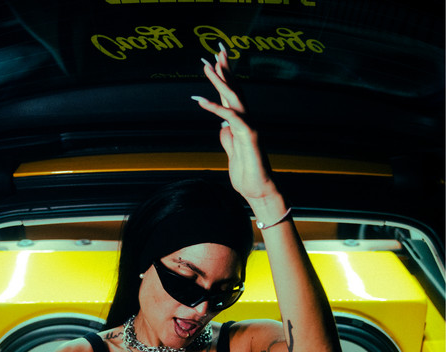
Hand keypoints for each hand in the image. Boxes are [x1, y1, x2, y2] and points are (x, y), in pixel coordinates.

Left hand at [192, 48, 277, 205]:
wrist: (259, 191)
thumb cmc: (247, 175)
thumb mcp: (232, 154)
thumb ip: (228, 139)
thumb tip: (222, 127)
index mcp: (242, 124)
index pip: (233, 96)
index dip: (225, 78)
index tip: (216, 61)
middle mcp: (248, 121)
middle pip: (236, 90)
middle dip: (226, 69)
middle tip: (217, 50)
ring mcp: (249, 127)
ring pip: (234, 98)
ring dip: (220, 81)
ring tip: (207, 67)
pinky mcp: (249, 137)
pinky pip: (230, 118)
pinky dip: (215, 108)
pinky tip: (202, 101)